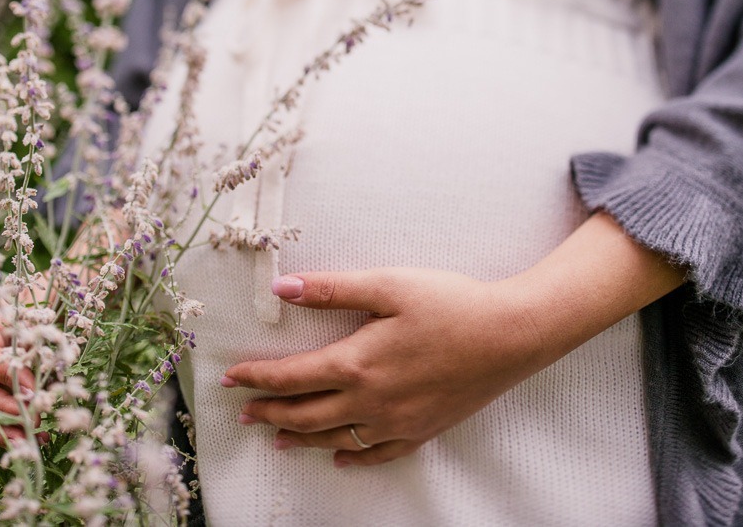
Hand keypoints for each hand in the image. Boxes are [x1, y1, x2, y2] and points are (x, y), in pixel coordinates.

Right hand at [0, 304, 44, 447]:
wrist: (30, 312)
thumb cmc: (31, 314)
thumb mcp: (31, 321)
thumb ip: (30, 343)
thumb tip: (30, 384)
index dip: (8, 377)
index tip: (33, 390)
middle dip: (5, 414)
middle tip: (34, 419)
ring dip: (8, 431)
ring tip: (33, 441)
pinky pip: (0, 421)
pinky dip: (17, 432)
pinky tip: (39, 440)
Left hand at [222, 213, 685, 467]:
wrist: (511, 335)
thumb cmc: (451, 304)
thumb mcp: (388, 285)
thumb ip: (333, 289)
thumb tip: (282, 288)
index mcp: (357, 363)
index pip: (291, 377)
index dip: (256, 378)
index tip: (231, 377)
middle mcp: (370, 401)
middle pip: (305, 414)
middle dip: (269, 412)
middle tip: (244, 411)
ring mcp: (397, 422)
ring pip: (335, 438)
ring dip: (300, 437)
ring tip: (277, 436)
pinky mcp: (422, 430)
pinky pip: (378, 454)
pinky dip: (352, 457)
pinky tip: (340, 456)